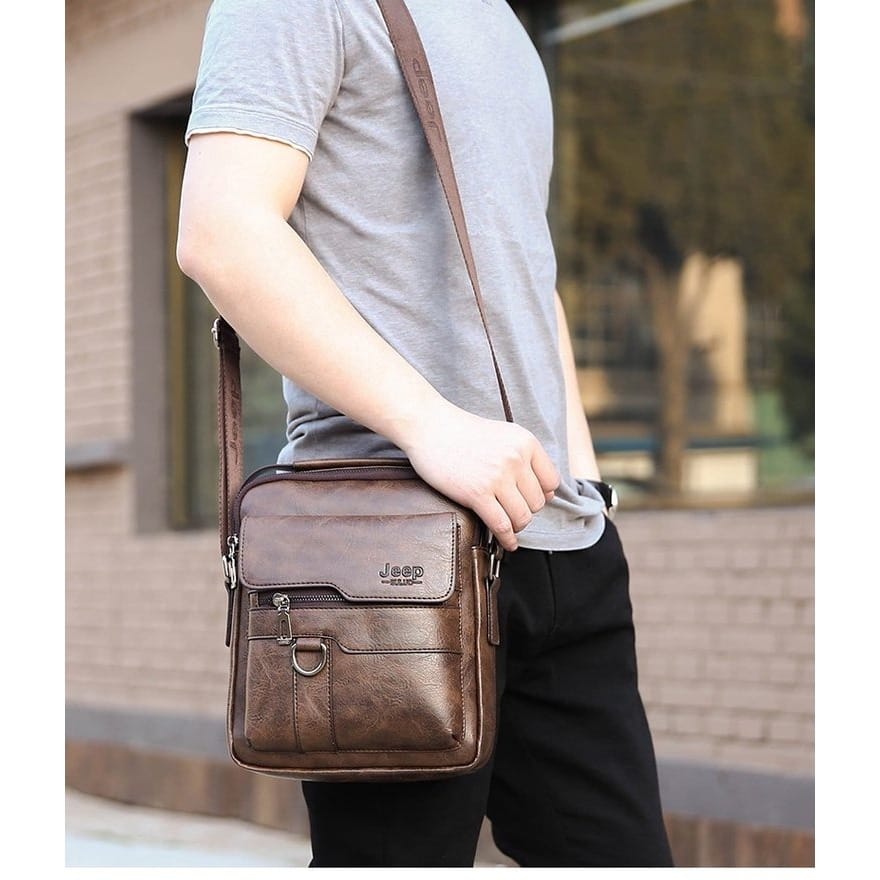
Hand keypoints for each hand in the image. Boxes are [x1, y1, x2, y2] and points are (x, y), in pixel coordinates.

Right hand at [398, 401, 559, 551]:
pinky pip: (502, 525)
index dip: (542, 494)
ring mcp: (497, 477)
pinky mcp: (477, 493)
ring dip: (517, 526)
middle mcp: (516, 459)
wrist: (430, 426)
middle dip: (526, 510)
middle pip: (538, 502)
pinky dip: (507, 539)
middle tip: (512, 511)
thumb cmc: (462, 431)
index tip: (531, 499)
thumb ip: (525, 458)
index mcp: (525, 442)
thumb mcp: (503, 435)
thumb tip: (548, 492)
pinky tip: (507, 542)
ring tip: (509, 525)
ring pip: (523, 517)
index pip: (551, 480)